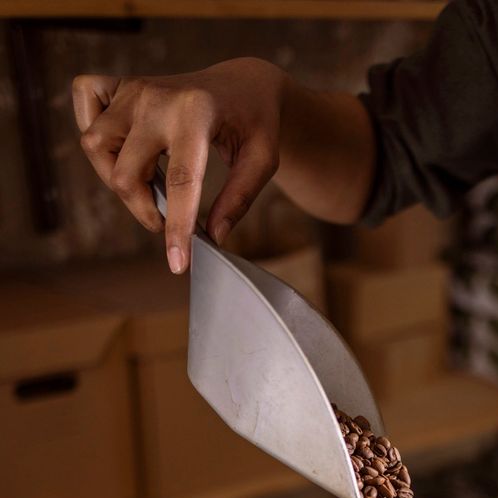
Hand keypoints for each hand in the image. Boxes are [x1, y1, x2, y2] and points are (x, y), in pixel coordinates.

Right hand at [72, 58, 286, 272]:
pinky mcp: (120, 83)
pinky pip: (85, 99)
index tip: (178, 264)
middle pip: (124, 173)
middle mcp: (157, 98)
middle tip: (167, 219)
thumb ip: (239, 199)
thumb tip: (214, 237)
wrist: (242, 83)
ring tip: (147, 184)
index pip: (180, 182)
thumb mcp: (262, 161)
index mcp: (197, 113)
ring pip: (95, 145)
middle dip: (144, 211)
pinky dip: (92, 125)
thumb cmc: (254, 122)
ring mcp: (134, 88)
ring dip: (114, 176)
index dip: (176, 229)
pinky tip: (120, 146)